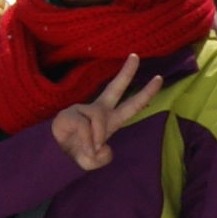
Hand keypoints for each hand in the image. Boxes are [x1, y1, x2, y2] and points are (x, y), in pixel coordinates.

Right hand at [51, 54, 178, 171]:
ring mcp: (85, 110)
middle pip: (115, 88)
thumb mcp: (95, 161)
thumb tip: (102, 146)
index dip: (147, 93)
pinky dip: (86, 140)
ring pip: (99, 119)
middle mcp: (100, 111)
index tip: (159, 78)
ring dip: (97, 138)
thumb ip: (103, 158)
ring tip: (91, 150)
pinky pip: (84, 126)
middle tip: (136, 56)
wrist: (57, 157)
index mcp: (112, 119)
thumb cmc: (79, 154)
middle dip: (126, 72)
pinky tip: (83, 146)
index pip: (132, 104)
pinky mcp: (71, 114)